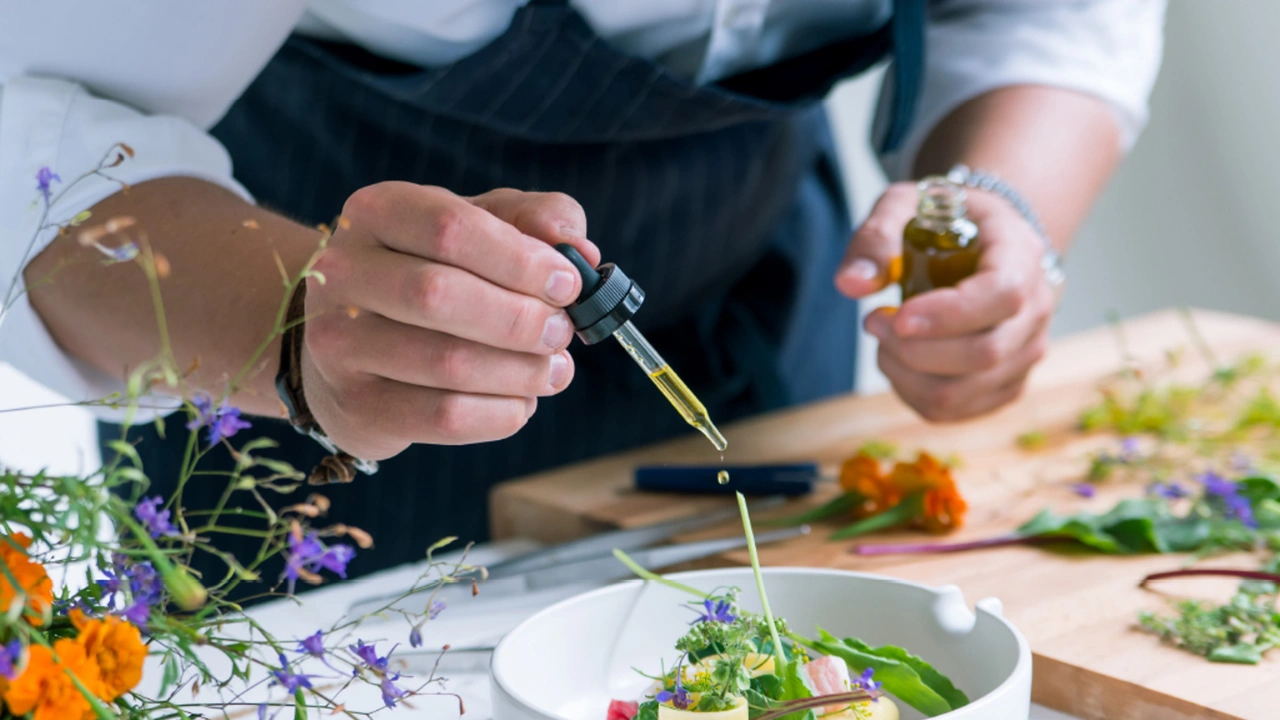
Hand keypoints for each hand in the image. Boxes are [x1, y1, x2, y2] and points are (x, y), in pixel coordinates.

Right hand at [302, 183, 599, 458]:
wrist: (355, 337)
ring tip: (553, 370)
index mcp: (377, 211)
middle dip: (520, 319)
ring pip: (446, 362)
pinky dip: (501, 413)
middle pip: (439, 295)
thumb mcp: (483, 224)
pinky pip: (443, 416)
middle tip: (562, 332)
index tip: (567, 284)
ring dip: (520, 371)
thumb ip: (536, 218)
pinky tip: (521, 400)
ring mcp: (338, 344)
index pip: (449, 227)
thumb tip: (578, 249)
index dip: (521, 259)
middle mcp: (343, 273)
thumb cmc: (434, 268)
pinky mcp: (357, 406)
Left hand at [835, 182, 1055, 421]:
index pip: (1002, 295)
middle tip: (873, 319)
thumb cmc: (942, 222)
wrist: (981, 242)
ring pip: (962, 391)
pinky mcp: (1005, 385)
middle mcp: (1036, 309)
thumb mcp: (905, 207)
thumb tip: (850, 285)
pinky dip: (911, 392)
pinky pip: (954, 410)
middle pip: (984, 353)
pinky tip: (899, 361)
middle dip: (912, 349)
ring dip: (905, 373)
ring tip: (884, 339)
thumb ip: (876, 239)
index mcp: (1021, 254)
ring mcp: (1025, 352)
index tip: (898, 316)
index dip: (948, 315)